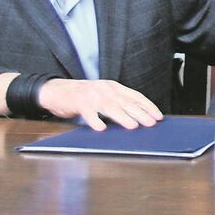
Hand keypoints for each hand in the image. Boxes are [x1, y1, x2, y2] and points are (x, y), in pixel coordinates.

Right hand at [38, 79, 162, 131]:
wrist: (56, 90)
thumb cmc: (83, 96)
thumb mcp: (103, 95)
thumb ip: (118, 102)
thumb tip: (138, 116)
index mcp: (113, 86)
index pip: (135, 96)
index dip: (147, 106)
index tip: (158, 116)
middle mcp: (105, 89)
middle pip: (126, 102)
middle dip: (140, 113)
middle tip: (151, 123)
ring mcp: (91, 95)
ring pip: (110, 107)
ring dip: (122, 117)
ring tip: (133, 126)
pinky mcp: (78, 102)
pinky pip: (88, 113)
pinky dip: (95, 120)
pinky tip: (101, 128)